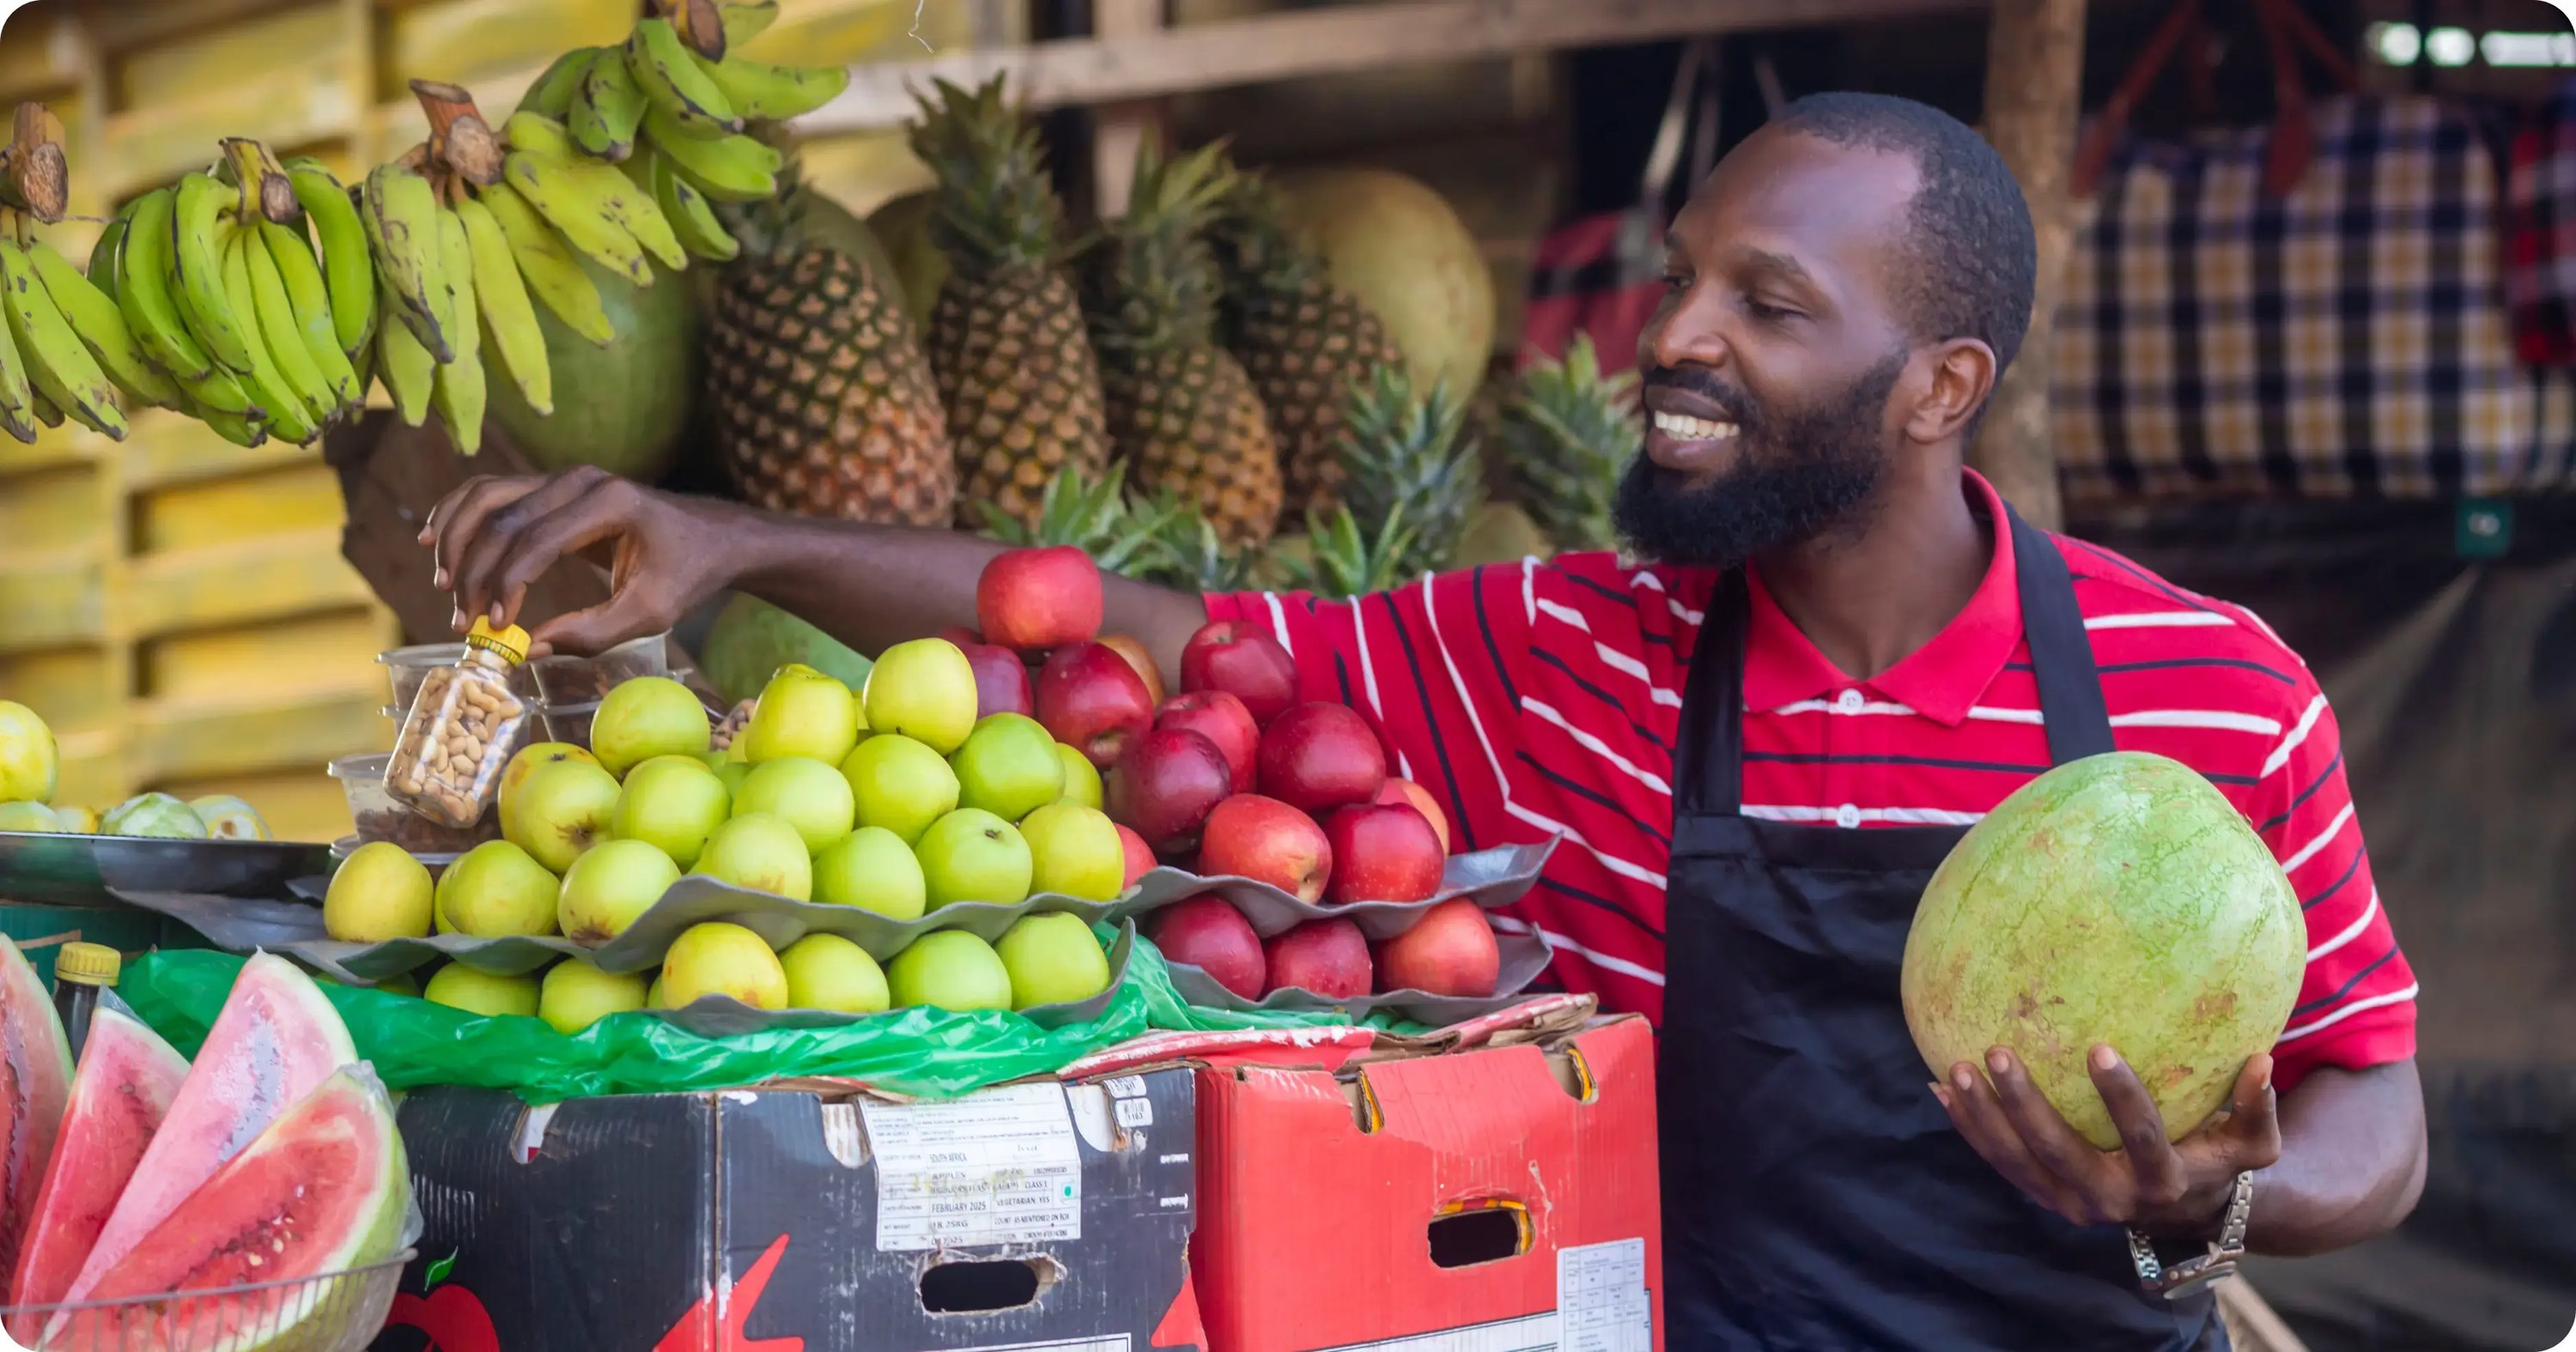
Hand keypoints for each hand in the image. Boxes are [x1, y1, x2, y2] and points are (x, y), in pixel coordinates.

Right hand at [422, 466, 739, 656]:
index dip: (506, 585)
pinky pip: (491, 492)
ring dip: (456, 540)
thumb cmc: (685, 575)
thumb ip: (593, 634)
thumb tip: (530, 648)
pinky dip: (457, 513)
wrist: (711, 537)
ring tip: (446, 587)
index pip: (536, 541)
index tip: (495, 627)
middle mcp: (580, 479)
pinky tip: (433, 540)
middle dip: (473, 571)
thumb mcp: (651, 614)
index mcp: (610, 503)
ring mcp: (562, 476)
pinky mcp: (550, 485)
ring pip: (485, 497)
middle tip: (462, 621)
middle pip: (501, 518)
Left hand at [1934, 1045, 2280, 1237]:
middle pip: (2059, 1152)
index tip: (2099, 1047)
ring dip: (1984, 1117)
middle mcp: (2110, 1200)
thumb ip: (2256, 1107)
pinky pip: (1998, 1162)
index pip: (2141, 1138)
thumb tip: (2262, 1060)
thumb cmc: (2215, 1157)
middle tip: (1999, 1052)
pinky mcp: (2042, 1194)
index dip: (2121, 1098)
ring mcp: (2069, 1201)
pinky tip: (1940, 1087)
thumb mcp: (2251, 1145)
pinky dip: (1969, 1128)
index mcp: (2161, 1183)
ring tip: (1956, 1068)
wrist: (2181, 1209)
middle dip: (2025, 1106)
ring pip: (2017, 1162)